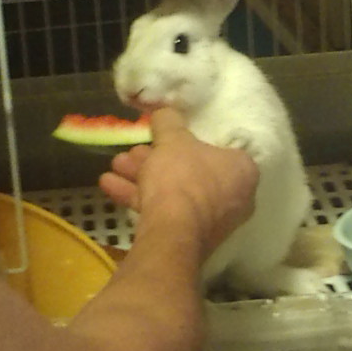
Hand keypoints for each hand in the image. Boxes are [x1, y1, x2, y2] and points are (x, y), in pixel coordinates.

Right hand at [99, 108, 258, 259]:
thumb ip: (169, 121)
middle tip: (132, 152)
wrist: (172, 234)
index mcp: (243, 170)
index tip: (164, 136)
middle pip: (190, 170)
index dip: (188, 139)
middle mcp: (235, 197)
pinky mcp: (190, 239)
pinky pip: (167, 211)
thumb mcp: (173, 140)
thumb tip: (163, 111)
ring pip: (175, 191)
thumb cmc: (182, 178)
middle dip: (155, 159)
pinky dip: (140, 198)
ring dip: (143, 176)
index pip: (217, 148)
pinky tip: (108, 187)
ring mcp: (212, 222)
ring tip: (115, 166)